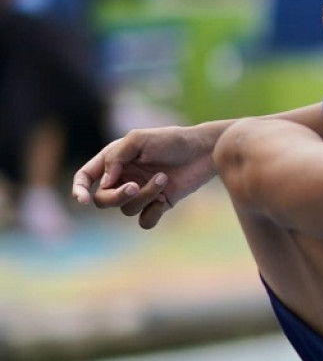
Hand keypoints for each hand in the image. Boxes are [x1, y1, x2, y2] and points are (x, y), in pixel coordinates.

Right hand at [70, 125, 218, 228]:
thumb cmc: (173, 140)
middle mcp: (124, 177)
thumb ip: (116, 157)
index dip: (78, 189)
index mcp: (115, 160)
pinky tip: (164, 201)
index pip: (85, 177)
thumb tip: (103, 183)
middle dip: (116, 197)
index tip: (82, 200)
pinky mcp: (159, 203)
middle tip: (134, 186)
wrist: (205, 150)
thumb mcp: (139, 139)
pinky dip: (152, 214)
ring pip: (126, 209)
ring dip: (143, 196)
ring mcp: (141, 192)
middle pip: (103, 200)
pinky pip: (144, 221)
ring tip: (163, 178)